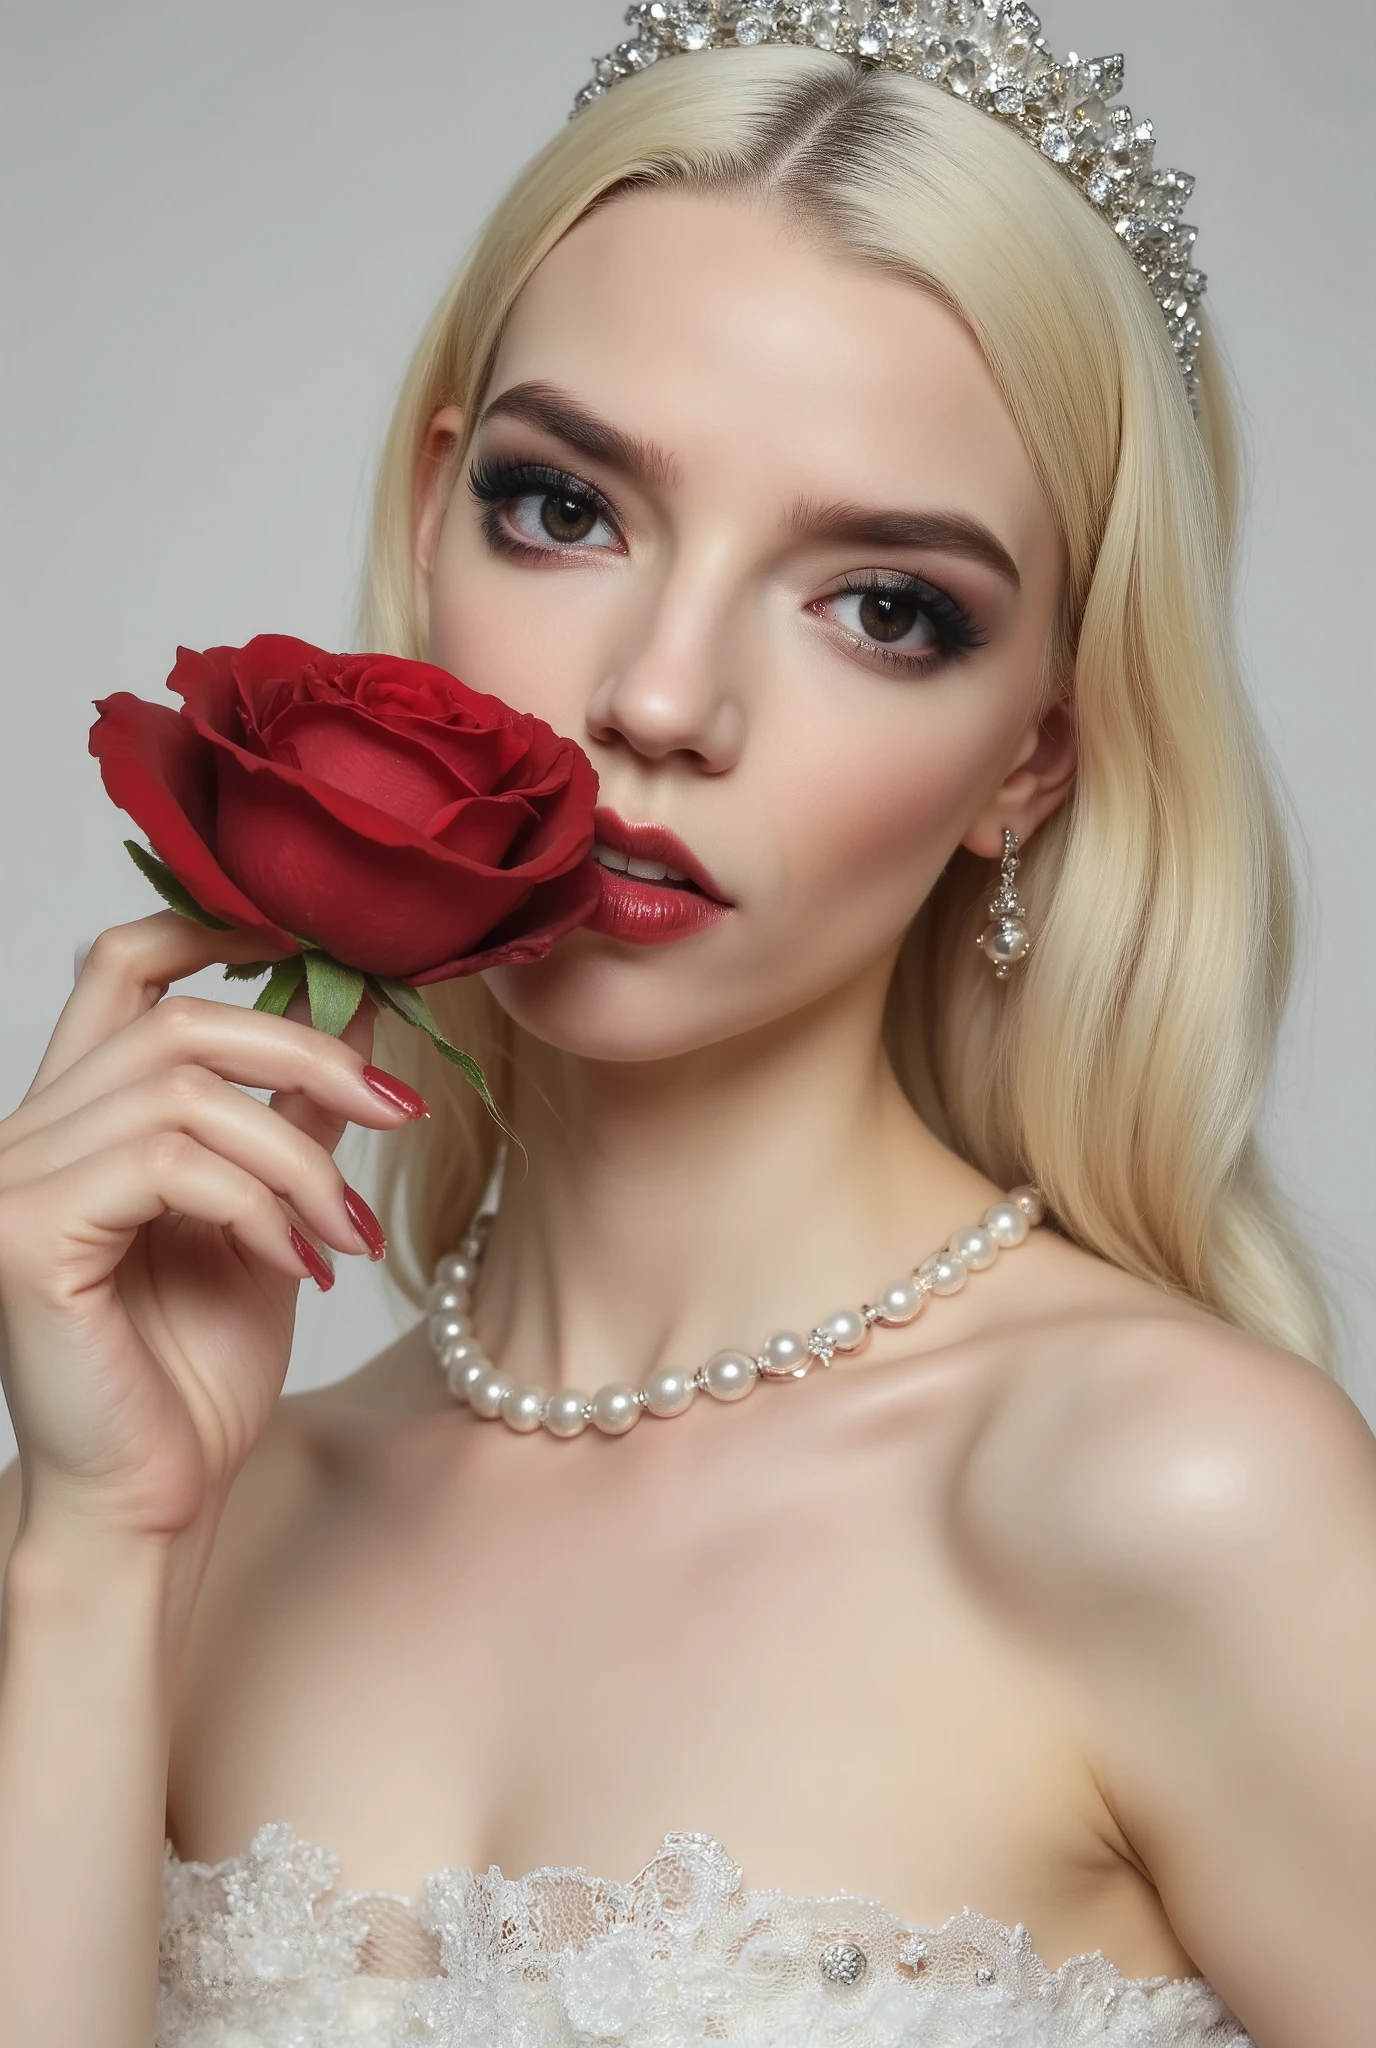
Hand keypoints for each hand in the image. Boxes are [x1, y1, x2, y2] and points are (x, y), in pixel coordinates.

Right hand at [0, 914, 427, 1545]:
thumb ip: (294, 1115)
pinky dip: (256, 1204)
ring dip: (299, 1159)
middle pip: (177, 1018)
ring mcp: (16, 1179)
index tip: (323, 945)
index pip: (124, 965)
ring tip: (346, 1232)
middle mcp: (30, 1130)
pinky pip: (168, 1166)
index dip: (215, 925)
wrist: (145, 1501)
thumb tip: (361, 1009)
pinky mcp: (27, 1235)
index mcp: (79, 1115)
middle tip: (398, 1109)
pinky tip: (295, 1262)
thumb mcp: (268, 1215)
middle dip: (306, 1052)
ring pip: (186, 1094)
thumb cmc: (192, 1371)